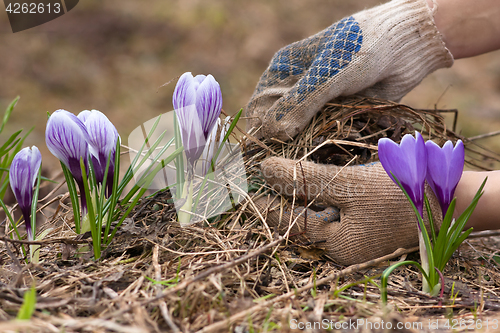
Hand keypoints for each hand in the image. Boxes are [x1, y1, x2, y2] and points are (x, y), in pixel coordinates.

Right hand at [246, 0, 452, 139]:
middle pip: (282, 124)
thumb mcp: (329, 75)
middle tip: (308, 148)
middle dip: (293, 139)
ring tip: (336, 137)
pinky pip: (331, 135)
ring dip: (319, 141)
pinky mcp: (340, 114)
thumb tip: (274, 133)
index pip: (260, 106)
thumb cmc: (362, 48)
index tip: (276, 145)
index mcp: (283, 71)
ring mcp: (319, 102)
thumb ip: (301, 103)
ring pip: (307, 133)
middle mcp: (298, 88)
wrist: (406, 45)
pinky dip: (339, 139)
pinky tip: (353, 133)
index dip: (264, 127)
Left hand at [255, 157, 441, 264]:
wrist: (452, 196)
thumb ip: (306, 180)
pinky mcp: (364, 222)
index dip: (266, 204)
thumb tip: (265, 170)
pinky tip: (314, 178)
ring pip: (318, 213)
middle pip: (303, 220)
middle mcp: (344, 246)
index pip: (291, 224)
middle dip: (282, 197)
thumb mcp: (350, 185)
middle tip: (260, 176)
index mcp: (338, 246)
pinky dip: (323, 193)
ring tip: (281, 172)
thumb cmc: (401, 193)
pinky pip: (335, 208)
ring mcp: (355, 235)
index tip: (247, 185)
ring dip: (302, 192)